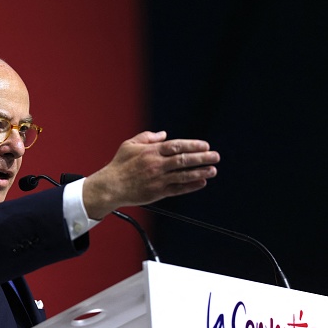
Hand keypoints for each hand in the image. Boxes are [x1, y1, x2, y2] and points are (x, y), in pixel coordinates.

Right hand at [83, 131, 219, 218]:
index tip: (205, 145)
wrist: (111, 187)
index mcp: (151, 152)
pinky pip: (178, 189)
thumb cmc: (120, 165)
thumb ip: (147, 137)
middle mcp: (156, 165)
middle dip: (202, 158)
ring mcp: (158, 180)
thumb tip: (164, 134)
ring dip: (200, 172)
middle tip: (215, 156)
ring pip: (183, 175)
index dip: (192, 145)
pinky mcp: (158, 193)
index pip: (176, 146)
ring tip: (213, 170)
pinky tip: (201, 183)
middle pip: (183, 160)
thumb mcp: (129, 145)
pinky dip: (190, 186)